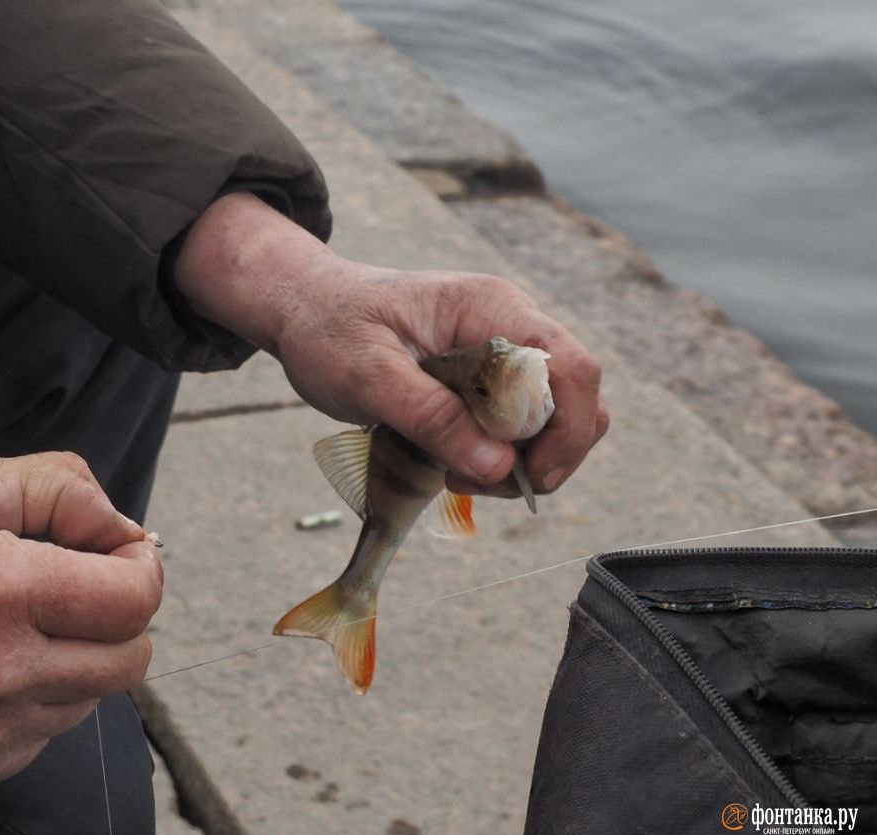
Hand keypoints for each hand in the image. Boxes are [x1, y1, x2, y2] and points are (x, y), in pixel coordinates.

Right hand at [0, 453, 161, 791]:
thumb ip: (64, 489)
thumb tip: (125, 532)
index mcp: (0, 588)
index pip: (133, 601)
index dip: (143, 569)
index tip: (121, 554)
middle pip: (127, 663)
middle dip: (120, 618)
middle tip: (79, 587)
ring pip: (85, 702)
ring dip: (75, 660)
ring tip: (17, 624)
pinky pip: (37, 740)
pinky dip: (33, 704)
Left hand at [174, 193, 608, 496]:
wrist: (303, 307)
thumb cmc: (328, 329)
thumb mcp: (367, 376)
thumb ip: (431, 417)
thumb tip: (498, 466)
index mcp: (490, 309)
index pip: (570, 367)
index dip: (569, 430)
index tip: (532, 476)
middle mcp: (509, 324)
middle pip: (574, 398)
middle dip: (546, 454)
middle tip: (481, 483)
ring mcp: (501, 352)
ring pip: (553, 417)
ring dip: (521, 460)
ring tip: (458, 476)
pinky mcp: (485, 378)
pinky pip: (519, 423)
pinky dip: (500, 455)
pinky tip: (454, 464)